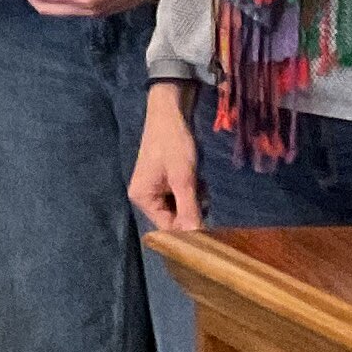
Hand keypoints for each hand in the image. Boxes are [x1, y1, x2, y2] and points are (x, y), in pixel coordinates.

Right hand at [128, 79, 205, 234]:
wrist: (170, 114)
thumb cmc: (174, 145)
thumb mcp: (184, 179)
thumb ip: (189, 209)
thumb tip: (195, 238)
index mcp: (143, 198)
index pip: (167, 227)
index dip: (188, 228)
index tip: (208, 223)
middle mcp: (145, 197)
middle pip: (174, 218)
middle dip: (192, 209)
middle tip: (201, 192)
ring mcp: (154, 188)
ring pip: (180, 207)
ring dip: (194, 199)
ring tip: (199, 182)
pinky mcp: (163, 180)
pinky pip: (180, 196)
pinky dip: (191, 190)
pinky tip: (196, 178)